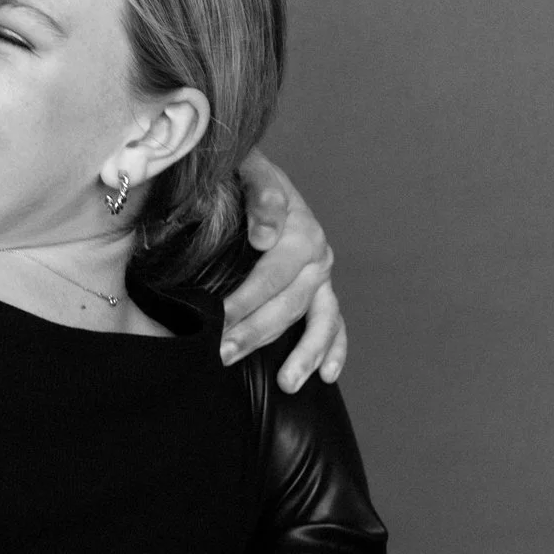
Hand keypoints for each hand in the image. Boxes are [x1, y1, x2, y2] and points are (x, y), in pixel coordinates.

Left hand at [223, 151, 347, 390]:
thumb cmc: (243, 174)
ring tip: (286, 383)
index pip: (271, 274)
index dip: (245, 299)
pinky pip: (335, 323)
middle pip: (289, 303)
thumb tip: (266, 237)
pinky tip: (327, 377)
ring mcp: (322, 274)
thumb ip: (260, 193)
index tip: (218, 320)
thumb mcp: (247, 170)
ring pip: (320, 320)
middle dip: (257, 332)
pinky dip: (334, 350)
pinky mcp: (323, 289)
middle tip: (224, 354)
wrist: (253, 172)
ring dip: (303, 354)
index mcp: (299, 229)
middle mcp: (317, 254)